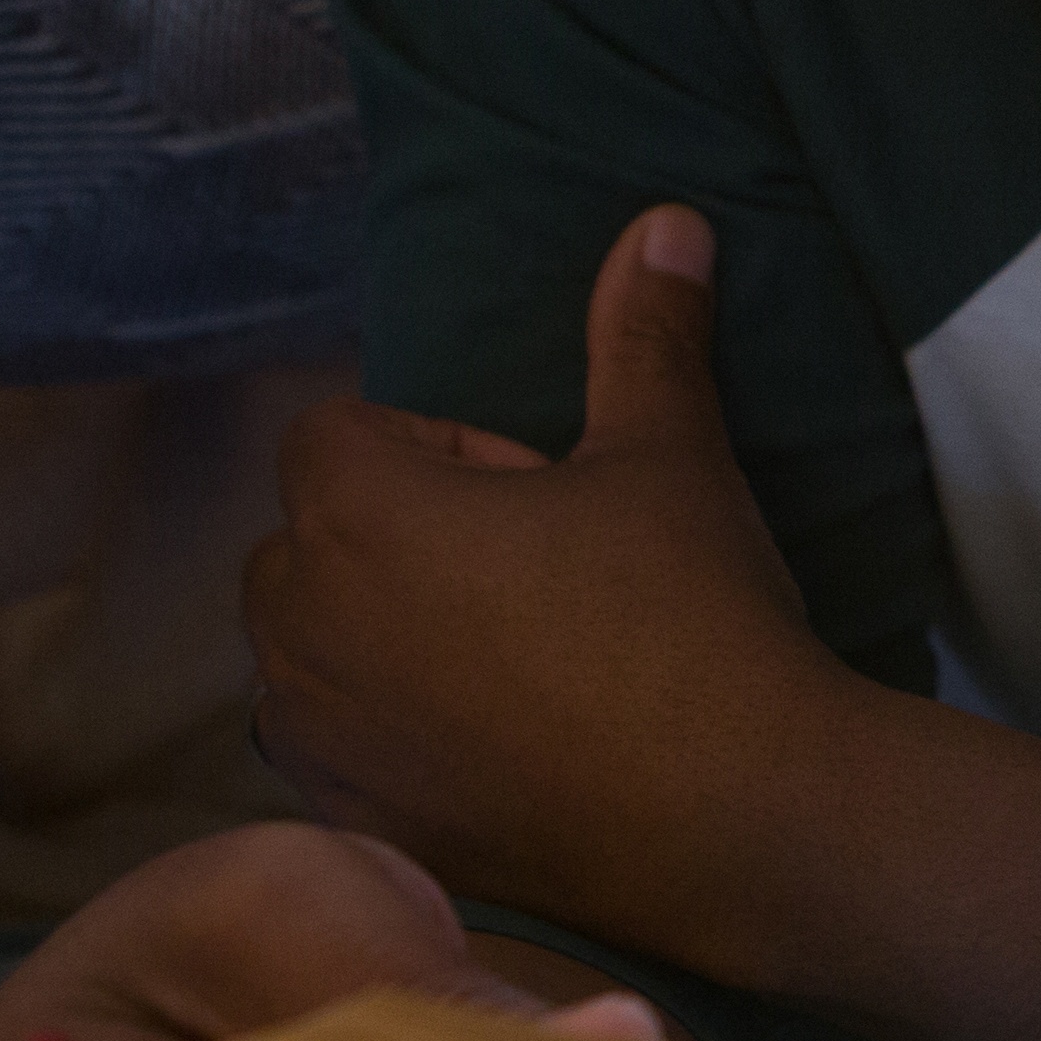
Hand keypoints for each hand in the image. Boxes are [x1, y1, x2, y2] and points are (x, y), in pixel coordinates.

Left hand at [247, 204, 840, 949]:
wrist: (740, 821)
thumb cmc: (693, 622)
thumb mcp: (669, 458)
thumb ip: (643, 333)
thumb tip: (666, 219)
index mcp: (355, 510)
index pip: (335, 432)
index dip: (440, 450)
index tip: (539, 497)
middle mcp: (300, 622)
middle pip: (310, 537)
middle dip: (395, 543)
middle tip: (539, 581)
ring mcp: (317, 737)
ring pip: (311, 649)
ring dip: (382, 640)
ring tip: (519, 668)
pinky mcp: (353, 822)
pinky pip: (336, 750)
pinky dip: (391, 736)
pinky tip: (504, 751)